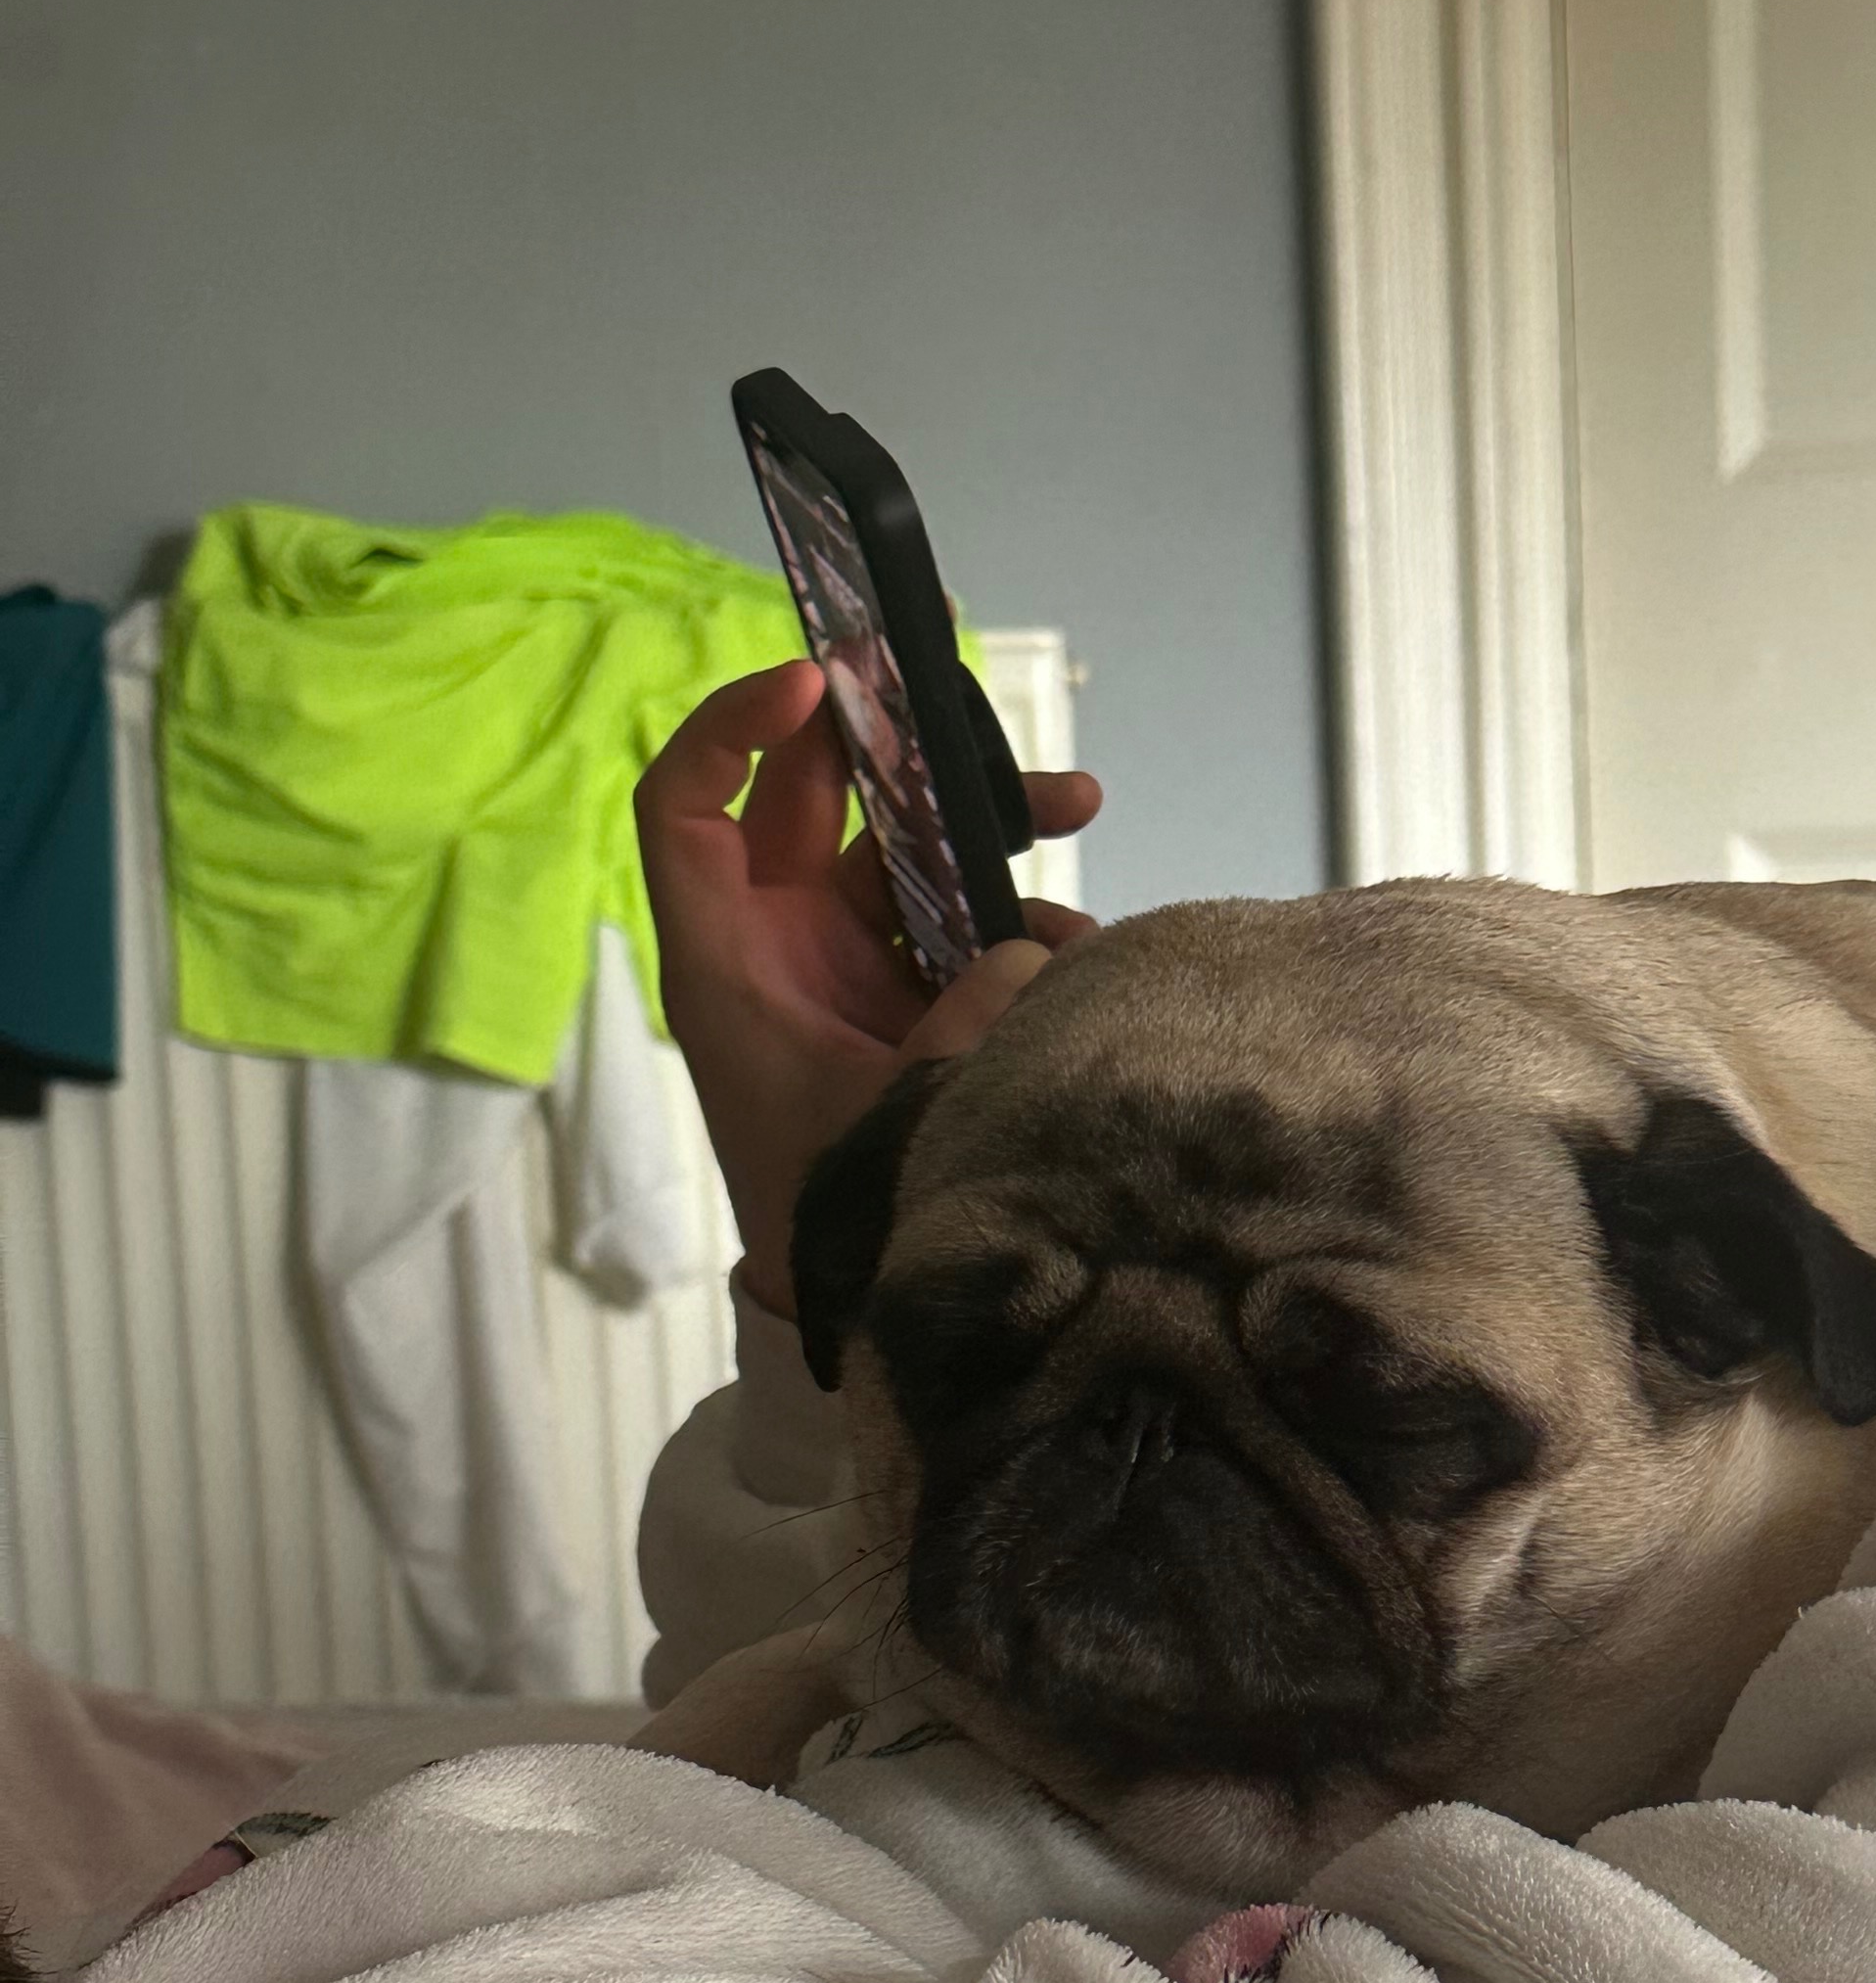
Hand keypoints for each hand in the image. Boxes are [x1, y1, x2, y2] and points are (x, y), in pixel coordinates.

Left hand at [636, 659, 1102, 1314]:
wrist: (846, 1295)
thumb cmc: (826, 1211)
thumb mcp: (887, 1111)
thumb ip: (960, 1022)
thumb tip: (1038, 946)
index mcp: (727, 957)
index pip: (689, 805)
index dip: (736, 727)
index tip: (819, 687)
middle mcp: (778, 938)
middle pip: (817, 797)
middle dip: (898, 746)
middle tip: (967, 711)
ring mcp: (845, 959)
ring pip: (908, 849)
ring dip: (986, 826)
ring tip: (1074, 805)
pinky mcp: (907, 990)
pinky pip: (962, 918)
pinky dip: (1021, 917)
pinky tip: (1079, 941)